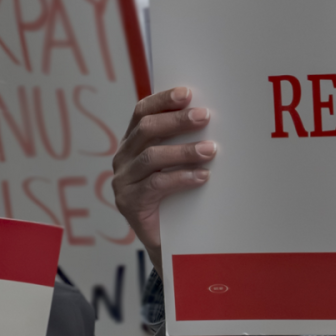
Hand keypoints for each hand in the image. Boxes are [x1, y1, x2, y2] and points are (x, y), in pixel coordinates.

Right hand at [110, 87, 215, 274]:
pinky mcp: (129, 203)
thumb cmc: (176, 198)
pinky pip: (156, 185)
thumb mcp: (176, 165)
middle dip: (177, 120)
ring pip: (152, 157)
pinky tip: (201, 176)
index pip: (142, 112)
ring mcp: (123, 182)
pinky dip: (181, 178)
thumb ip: (183, 143)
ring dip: (184, 150)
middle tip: (205, 116)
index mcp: (132, 143)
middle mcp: (123, 159)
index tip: (187, 93)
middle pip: (147, 130)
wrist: (167, 243)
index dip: (162, 99)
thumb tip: (212, 119)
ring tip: (210, 150)